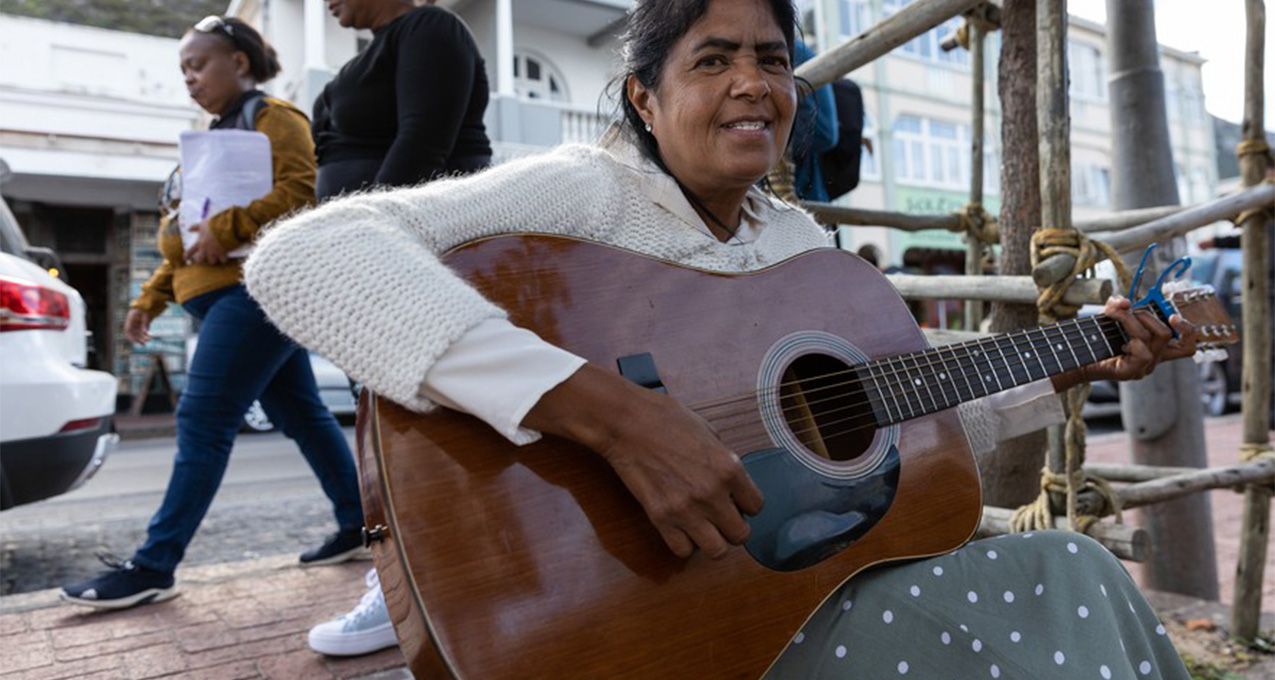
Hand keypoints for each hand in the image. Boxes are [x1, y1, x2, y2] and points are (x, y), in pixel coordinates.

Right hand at [123, 308, 151, 343]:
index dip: (130, 337)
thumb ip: (145, 323)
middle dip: (138, 339)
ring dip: (142, 337)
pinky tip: (149, 336)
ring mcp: (136, 324)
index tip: (135, 342)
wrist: (145, 305)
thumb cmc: (144, 309)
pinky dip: (145, 334)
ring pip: (138, 333)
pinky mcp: (141, 325)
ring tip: (148, 340)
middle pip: (133, 333)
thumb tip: (145, 332)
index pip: (128, 331)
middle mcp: (132, 323)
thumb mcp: (146, 315)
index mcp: (130, 320)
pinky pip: (142, 331)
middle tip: (143, 344)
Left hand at [183, 220, 228, 265]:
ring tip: (216, 258)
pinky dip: (224, 259)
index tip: (185, 258)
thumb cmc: (212, 225)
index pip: (191, 250)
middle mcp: (206, 249)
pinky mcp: (223, 253)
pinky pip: (223, 260)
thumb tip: (188, 229)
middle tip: (203, 259)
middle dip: (201, 260)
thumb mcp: (202, 224)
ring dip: (213, 260)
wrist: (224, 228)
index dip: (187, 255)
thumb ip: (195, 227)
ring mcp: (214, 252)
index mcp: (200, 242)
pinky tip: (225, 258)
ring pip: (212, 261)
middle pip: (200, 259)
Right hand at [523, 364, 763, 559]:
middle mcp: (713, 493)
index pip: (757, 506)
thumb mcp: (708, 432)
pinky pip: (683, 550)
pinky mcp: (661, 518)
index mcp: (729, 468)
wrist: (627, 423)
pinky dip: (684, 544)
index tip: (736, 501)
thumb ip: (722, 459)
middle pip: (740, 535)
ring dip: (713, 542)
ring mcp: (686, 509)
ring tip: (704, 529)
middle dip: (733, 528)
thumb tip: (730, 481)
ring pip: (717, 551)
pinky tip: (681, 529)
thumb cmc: (665, 419)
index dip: (747, 505)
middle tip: (722, 519)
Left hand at [1052, 295, 1197, 390]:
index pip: (1187, 346)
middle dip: (1146, 315)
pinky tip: (1118, 344)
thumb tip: (1125, 302)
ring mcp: (1144, 368)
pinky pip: (1143, 352)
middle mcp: (1153, 359)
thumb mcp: (1109, 317)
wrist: (1073, 358)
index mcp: (1154, 348)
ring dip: (1131, 320)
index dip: (1188, 330)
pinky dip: (1130, 340)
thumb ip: (1118, 305)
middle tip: (1127, 312)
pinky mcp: (1132, 372)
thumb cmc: (1095, 339)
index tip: (1173, 316)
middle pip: (1166, 334)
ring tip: (1114, 317)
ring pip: (1152, 337)